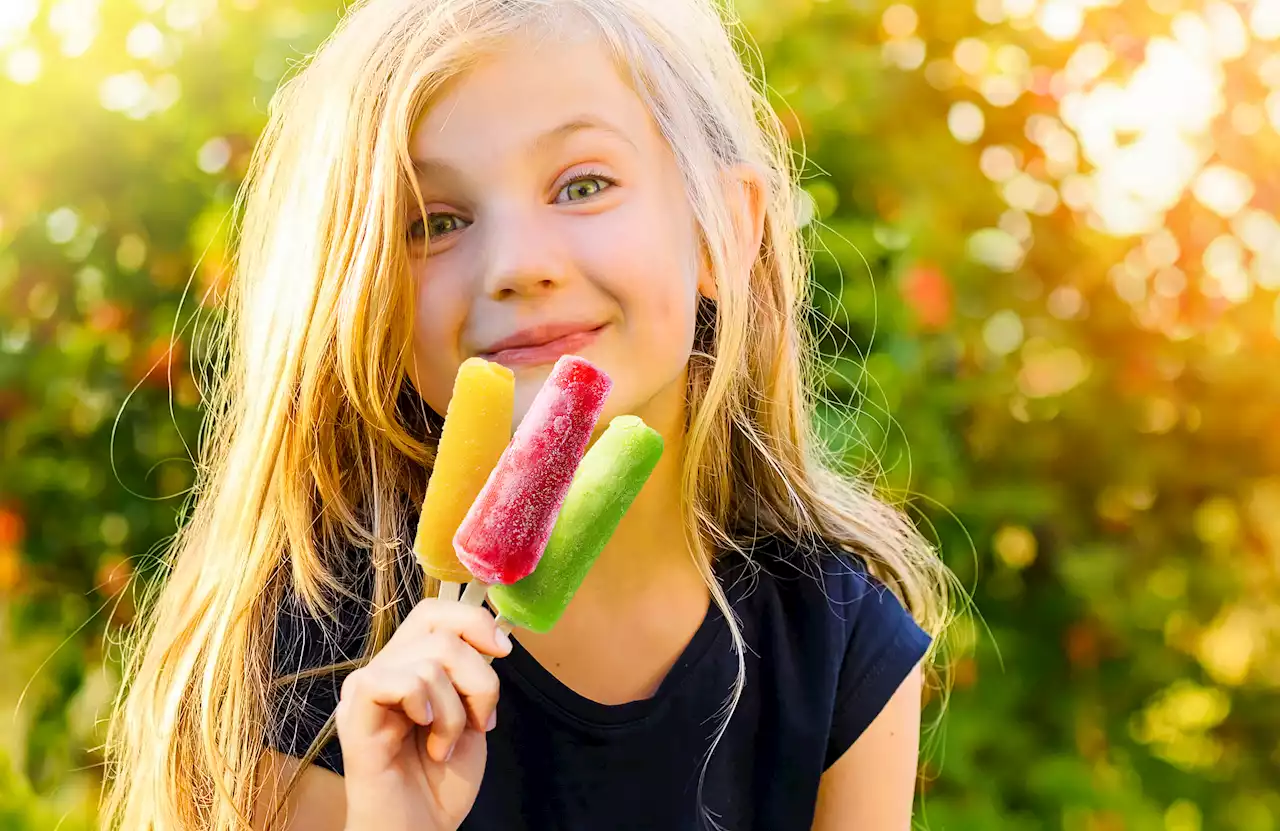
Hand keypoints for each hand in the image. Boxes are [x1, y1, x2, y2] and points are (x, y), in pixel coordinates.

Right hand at [335, 598, 511, 830]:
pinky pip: (387, 680)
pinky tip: (425, 734)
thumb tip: (493, 638)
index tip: (503, 650)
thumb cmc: (441, 779)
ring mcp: (367, 690)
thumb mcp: (471, 714)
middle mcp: (386, 669)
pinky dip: (421, 705)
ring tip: (446, 745)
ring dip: (455, 711)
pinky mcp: (353, 715)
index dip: (474, 620)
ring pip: (428, 662)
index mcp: (411, 664)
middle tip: (479, 722)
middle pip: (441, 631)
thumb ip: (473, 672)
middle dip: (478, 678)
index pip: (436, 612)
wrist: (420, 830)